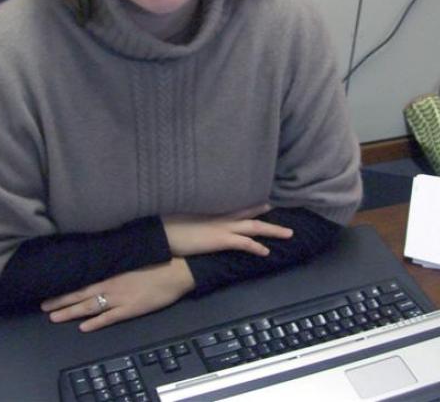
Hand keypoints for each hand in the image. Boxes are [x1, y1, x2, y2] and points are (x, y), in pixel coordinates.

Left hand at [40, 258, 194, 331]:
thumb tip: (99, 261)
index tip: (50, 292)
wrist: (175, 271)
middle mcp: (111, 286)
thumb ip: (115, 262)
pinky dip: (95, 323)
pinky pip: (109, 318)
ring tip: (54, 318)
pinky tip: (83, 328)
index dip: (66, 289)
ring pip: (90, 307)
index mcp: (111, 272)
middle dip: (62, 302)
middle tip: (44, 308)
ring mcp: (120, 299)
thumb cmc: (155, 261)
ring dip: (71, 313)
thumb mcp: (131, 257)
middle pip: (81, 296)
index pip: (83, 282)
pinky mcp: (130, 310)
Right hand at [163, 203, 292, 256]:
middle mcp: (221, 216)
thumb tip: (199, 214)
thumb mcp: (185, 214)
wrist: (162, 230)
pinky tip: (267, 252)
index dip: (252, 202)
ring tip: (288, 233)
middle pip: (251, 212)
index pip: (238, 203)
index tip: (264, 198)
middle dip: (267, 210)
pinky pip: (244, 244)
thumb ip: (196, 213)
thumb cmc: (169, 223)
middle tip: (282, 207)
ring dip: (273, 230)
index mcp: (213, 209)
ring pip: (255, 227)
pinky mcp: (221, 240)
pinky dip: (257, 247)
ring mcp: (223, 227)